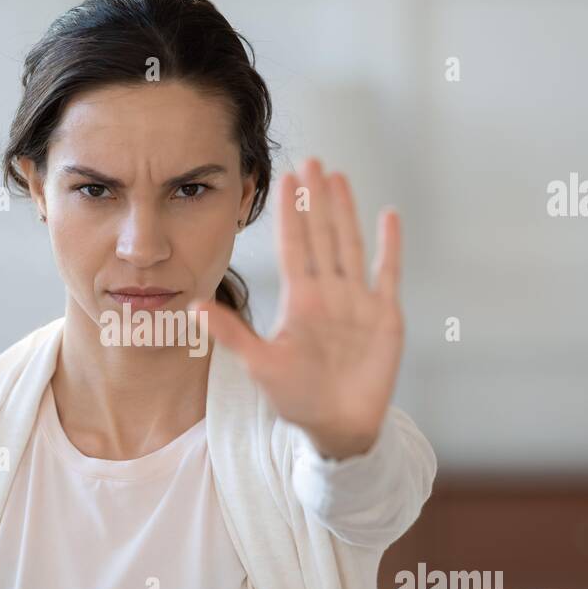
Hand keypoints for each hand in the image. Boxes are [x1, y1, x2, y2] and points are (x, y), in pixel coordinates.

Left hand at [191, 157, 403, 460]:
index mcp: (299, 301)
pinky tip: (388, 216)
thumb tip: (196, 307)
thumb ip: (232, 334)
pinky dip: (390, 246)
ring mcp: (357, 302)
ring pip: (350, 245)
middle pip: (322, 236)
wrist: (338, 427)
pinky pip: (388, 273)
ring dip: (346, 212)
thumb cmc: (296, 399)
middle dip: (316, 200)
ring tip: (339, 177)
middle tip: (311, 161)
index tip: (284, 180)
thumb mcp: (260, 364)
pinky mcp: (385, 316)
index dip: (290, 213)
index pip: (293, 246)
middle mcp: (328, 294)